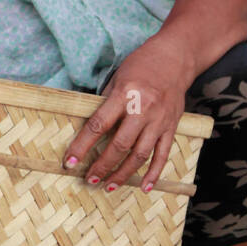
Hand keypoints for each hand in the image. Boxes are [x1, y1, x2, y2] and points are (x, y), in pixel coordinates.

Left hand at [62, 35, 196, 192]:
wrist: (176, 58)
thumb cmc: (141, 65)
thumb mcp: (117, 78)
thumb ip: (106, 103)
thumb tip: (90, 130)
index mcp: (125, 94)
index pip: (98, 125)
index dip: (82, 146)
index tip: (70, 161)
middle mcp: (143, 109)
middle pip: (120, 145)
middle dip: (102, 165)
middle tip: (89, 179)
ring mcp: (160, 120)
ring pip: (140, 154)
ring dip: (124, 174)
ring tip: (109, 186)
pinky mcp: (172, 126)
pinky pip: (163, 154)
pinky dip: (154, 173)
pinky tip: (145, 187)